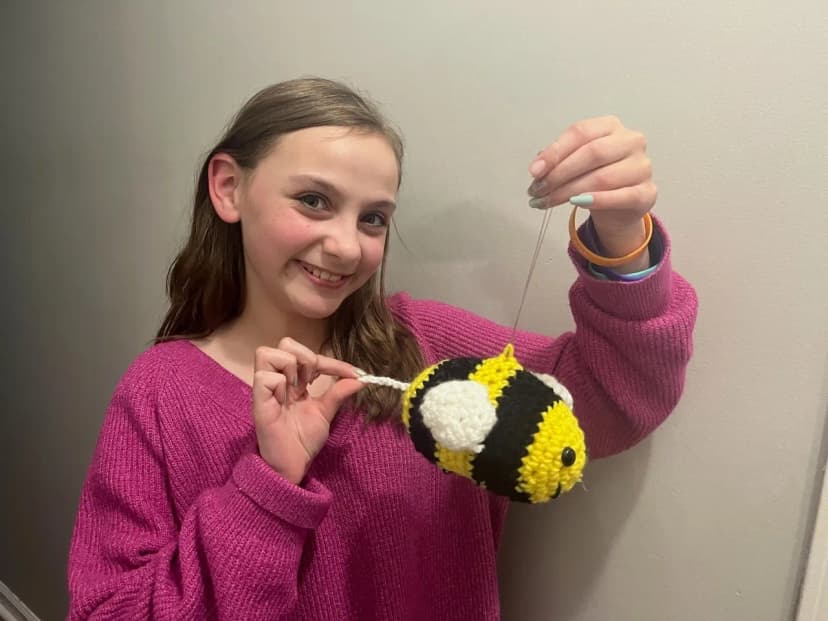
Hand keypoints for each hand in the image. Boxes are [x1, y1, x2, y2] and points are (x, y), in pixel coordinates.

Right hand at [252, 338, 363, 484]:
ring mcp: (265, 390)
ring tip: (298, 388)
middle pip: (284, 343)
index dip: (331, 361)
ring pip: (266, 353)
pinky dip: (279, 383)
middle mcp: (277, 381)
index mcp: (292, 381)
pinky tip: (287, 399)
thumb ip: (338, 392)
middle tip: (313, 380)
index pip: (307, 355)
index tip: (352, 373)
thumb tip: (361, 378)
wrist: (293, 465)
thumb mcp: (326, 412)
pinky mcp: (258, 402)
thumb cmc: (303, 439)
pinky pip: (264, 377)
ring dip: (289, 366)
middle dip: (305, 356)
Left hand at [527, 116, 655, 261]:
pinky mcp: (647, 192)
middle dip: (559, 174)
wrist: (619, 206)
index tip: (534, 171)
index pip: (580, 132)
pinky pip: (621, 196)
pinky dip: (597, 200)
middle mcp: (631, 141)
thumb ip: (557, 160)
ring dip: (569, 192)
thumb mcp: (574, 162)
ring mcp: (642, 166)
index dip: (554, 151)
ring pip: (602, 177)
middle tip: (538, 190)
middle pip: (591, 153)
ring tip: (547, 201)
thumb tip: (537, 167)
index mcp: (611, 126)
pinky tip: (578, 204)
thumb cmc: (595, 177)